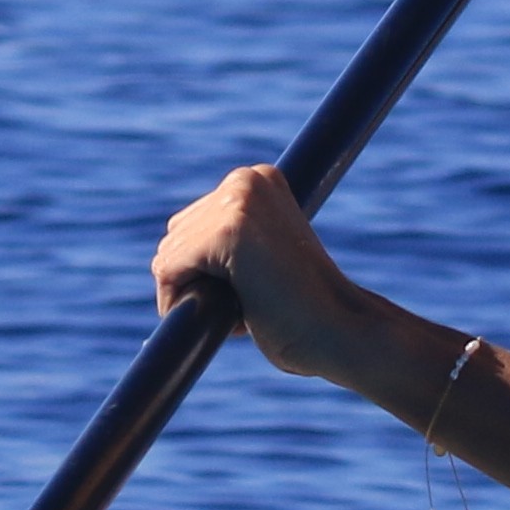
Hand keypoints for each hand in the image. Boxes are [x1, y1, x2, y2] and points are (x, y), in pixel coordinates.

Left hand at [154, 164, 381, 382]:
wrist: (342, 331)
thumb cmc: (303, 307)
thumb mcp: (262, 256)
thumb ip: (227, 241)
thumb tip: (167, 254)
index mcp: (256, 178)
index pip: (190, 227)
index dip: (210, 272)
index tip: (256, 287)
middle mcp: (245, 180)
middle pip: (174, 238)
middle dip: (200, 281)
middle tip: (254, 300)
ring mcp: (237, 202)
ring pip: (169, 257)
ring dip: (195, 296)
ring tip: (249, 307)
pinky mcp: (227, 232)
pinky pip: (168, 271)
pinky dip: (180, 304)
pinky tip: (231, 317)